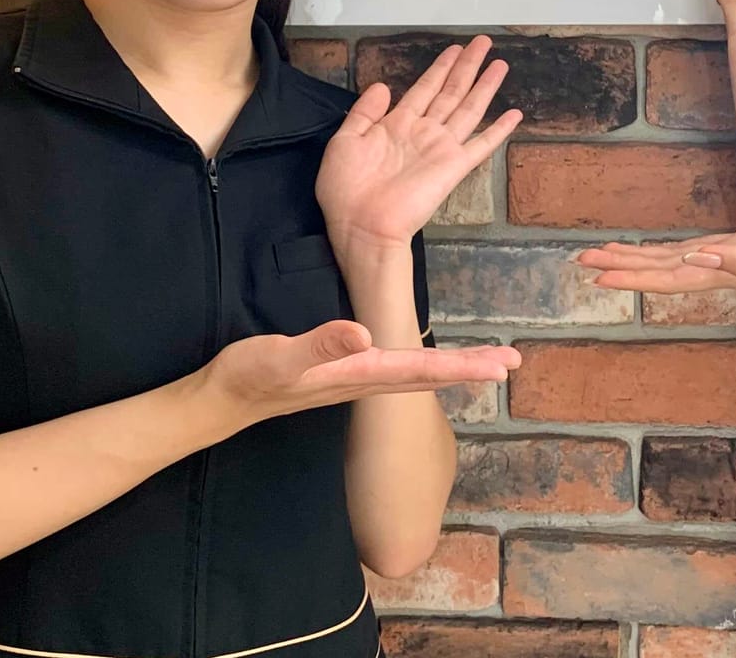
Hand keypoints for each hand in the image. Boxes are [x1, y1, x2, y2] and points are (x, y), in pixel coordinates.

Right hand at [202, 320, 520, 428]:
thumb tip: (363, 334)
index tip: (501, 364)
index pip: (422, 371)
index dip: (464, 366)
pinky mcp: (342, 371)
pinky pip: (394, 368)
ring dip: (452, 367)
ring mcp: (355, 379)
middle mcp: (364, 379)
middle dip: (471, 368)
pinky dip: (421, 361)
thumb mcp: (278, 358)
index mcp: (358, 374)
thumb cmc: (248, 378)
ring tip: (485, 359)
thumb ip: (318, 347)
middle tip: (513, 361)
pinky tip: (423, 357)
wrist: (221, 402)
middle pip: (428, 375)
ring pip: (414, 373)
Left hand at [316, 36, 520, 258]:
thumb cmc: (346, 188)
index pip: (424, 88)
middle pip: (451, 91)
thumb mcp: (345, 141)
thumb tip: (384, 85)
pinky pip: (481, 145)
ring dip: (485, 86)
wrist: (361, 226)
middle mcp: (424, 132)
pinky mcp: (454, 167)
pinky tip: (515, 114)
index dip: (440, 67)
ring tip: (500, 64)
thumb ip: (364, 112)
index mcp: (397, 125)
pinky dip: (498, 130)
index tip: (455, 48)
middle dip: (467, 66)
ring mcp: (441, 148)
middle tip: (483, 42)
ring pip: (468, 108)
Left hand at [577, 222, 735, 305]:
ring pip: (672, 262)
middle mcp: (720, 267)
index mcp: (727, 269)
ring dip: (636, 260)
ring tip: (602, 257)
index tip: (598, 275)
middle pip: (661, 270)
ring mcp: (728, 259)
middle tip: (579, 264)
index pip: (669, 274)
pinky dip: (665, 253)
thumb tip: (701, 257)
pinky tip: (652, 254)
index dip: (633, 274)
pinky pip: (690, 253)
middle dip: (621, 267)